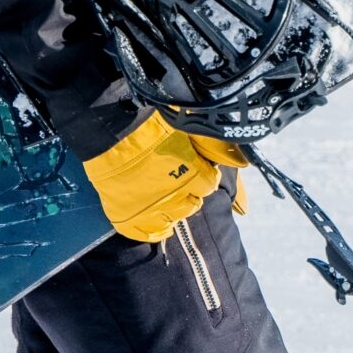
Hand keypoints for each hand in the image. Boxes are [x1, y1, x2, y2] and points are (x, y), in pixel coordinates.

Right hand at [80, 113, 249, 242]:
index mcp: (191, 172)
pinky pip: (146, 233)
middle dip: (189, 192)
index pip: (209, 186)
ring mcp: (149, 208)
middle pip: (193, 205)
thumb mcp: (190, 126)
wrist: (109, 125)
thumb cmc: (151, 119)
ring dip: (172, 208)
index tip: (195, 167)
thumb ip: (216, 146)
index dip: (203, 175)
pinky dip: (152, 227)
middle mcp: (174, 195)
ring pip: (172, 220)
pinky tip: (153, 217)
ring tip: (165, 196)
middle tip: (177, 178)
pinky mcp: (127, 216)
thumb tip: (242, 163)